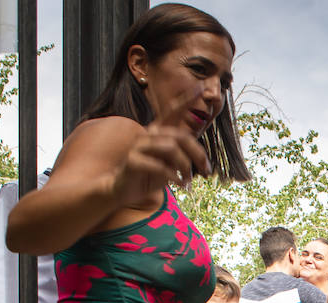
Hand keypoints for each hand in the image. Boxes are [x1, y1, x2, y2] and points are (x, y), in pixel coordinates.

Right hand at [108, 89, 211, 205]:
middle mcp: (148, 134)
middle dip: (197, 154)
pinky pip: (159, 166)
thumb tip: (202, 158)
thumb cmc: (148, 175)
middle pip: (180, 136)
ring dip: (185, 167)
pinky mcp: (132, 160)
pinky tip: (179, 184)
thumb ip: (181, 155)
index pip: (172, 112)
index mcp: (158, 132)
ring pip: (171, 148)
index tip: (200, 87)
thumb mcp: (169, 163)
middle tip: (205, 171)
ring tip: (188, 181)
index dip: (185, 99)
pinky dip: (173, 176)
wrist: (121, 189)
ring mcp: (138, 146)